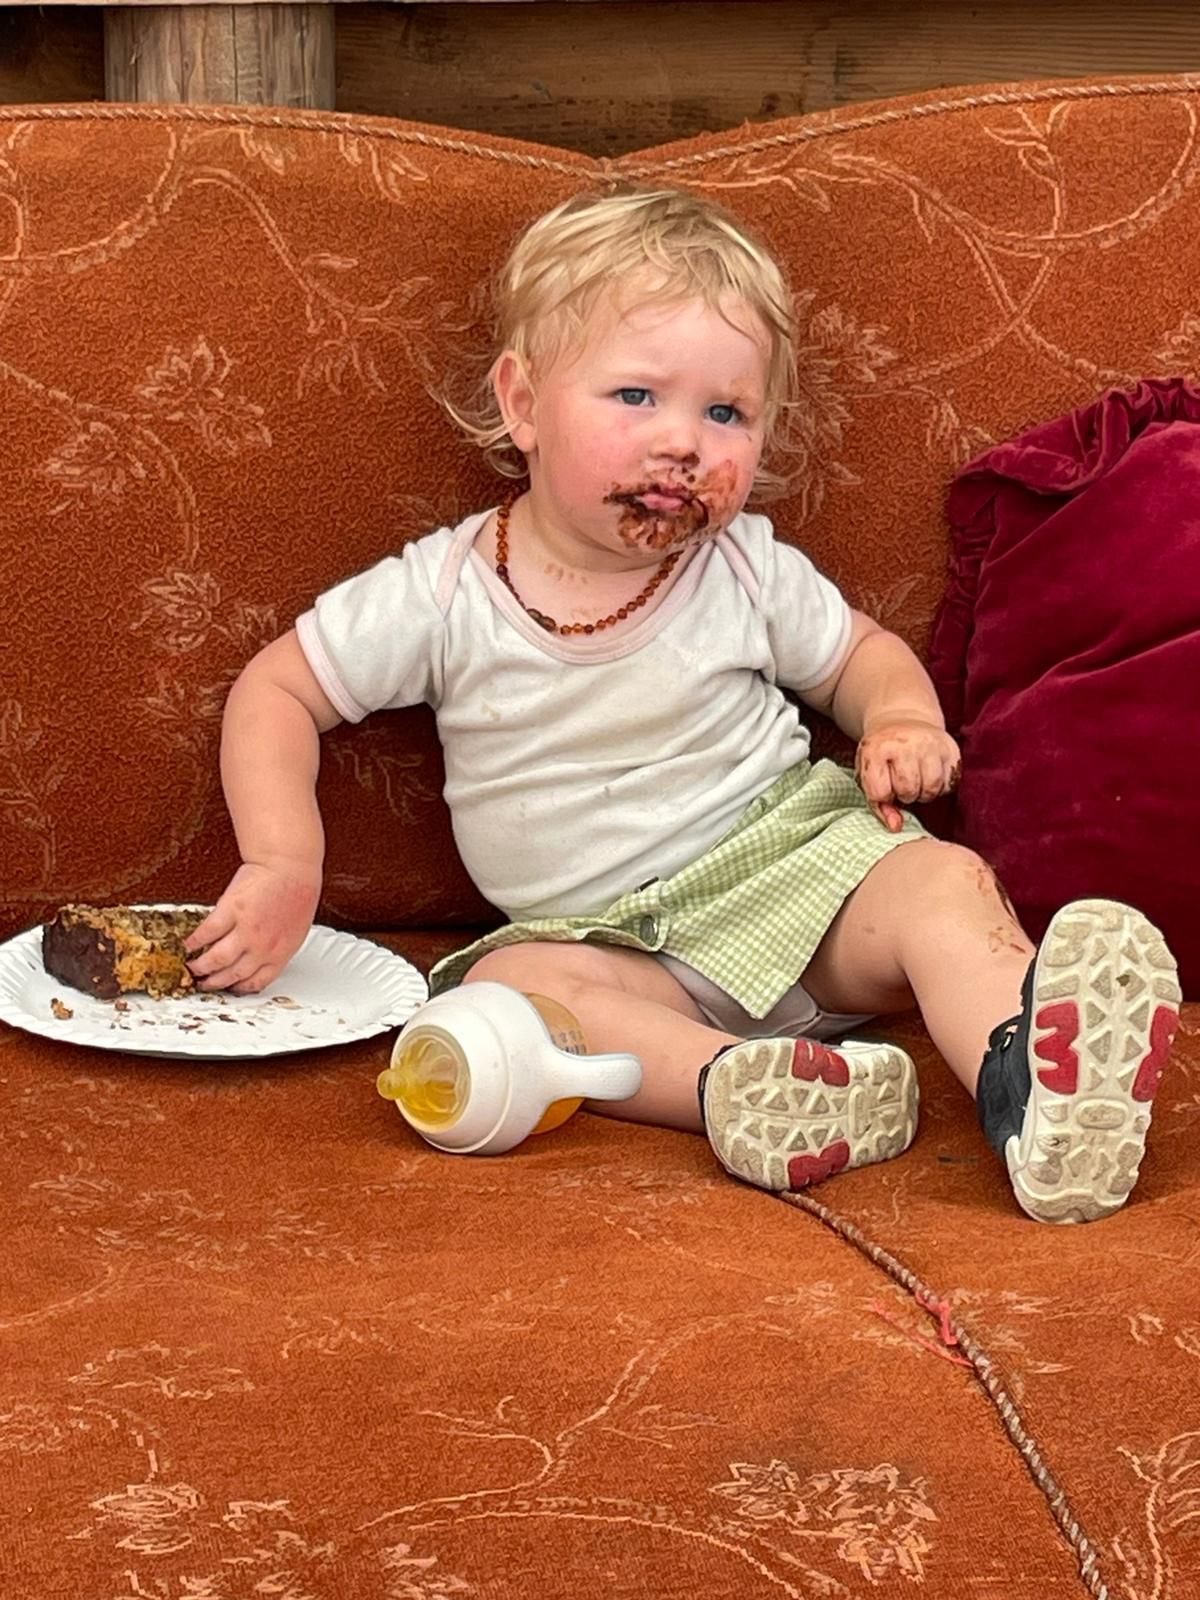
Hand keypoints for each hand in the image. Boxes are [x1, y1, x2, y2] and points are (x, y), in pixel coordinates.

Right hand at [185, 859, 321, 993]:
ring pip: (217, 959)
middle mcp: (262, 947)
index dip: (240, 987)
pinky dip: (195, 941)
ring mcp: (245, 930)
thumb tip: (262, 955)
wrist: (290, 865)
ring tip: (192, 968)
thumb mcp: (295, 929)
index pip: (257, 981)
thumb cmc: (298, 890)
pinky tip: (189, 944)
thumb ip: (278, 946)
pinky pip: (207, 932)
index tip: (230, 988)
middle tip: (205, 983)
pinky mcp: (230, 911)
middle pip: (232, 974)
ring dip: (201, 967)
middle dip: (216, 982)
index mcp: (281, 953)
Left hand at [855, 719, 960, 833]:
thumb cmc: (882, 756)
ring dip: (924, 793)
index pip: (881, 792)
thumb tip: (896, 827)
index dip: (883, 797)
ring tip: (917, 782)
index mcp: (877, 749)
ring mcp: (930, 743)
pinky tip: (931, 776)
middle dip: (905, 794)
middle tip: (902, 784)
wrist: (902, 719)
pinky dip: (941, 786)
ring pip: (932, 788)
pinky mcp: (950, 747)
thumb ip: (879, 805)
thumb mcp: (868, 775)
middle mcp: (904, 743)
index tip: (883, 786)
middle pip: (909, 791)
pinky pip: (950, 783)